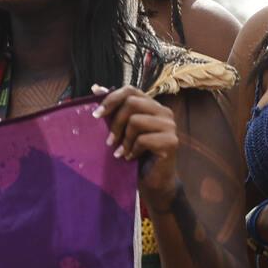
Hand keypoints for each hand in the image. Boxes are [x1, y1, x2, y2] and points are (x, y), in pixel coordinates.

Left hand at [95, 86, 180, 209]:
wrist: (152, 180)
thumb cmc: (134, 153)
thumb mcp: (120, 129)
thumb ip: (113, 110)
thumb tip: (95, 87)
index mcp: (152, 105)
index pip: (131, 90)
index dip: (111, 99)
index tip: (96, 115)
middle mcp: (164, 111)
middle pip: (132, 103)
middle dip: (115, 123)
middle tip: (109, 141)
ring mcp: (170, 126)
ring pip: (136, 121)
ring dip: (124, 139)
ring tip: (121, 152)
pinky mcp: (171, 142)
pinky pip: (143, 139)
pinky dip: (132, 150)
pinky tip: (130, 158)